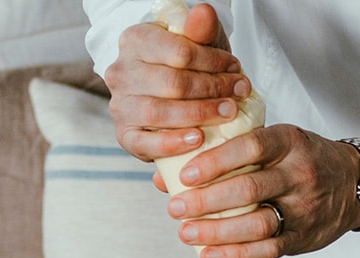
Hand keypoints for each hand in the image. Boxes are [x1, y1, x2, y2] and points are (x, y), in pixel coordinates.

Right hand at [104, 3, 250, 161]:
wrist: (174, 99)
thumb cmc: (188, 68)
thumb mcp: (198, 45)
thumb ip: (201, 30)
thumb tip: (204, 12)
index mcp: (135, 41)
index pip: (179, 52)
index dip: (213, 61)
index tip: (237, 69)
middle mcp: (122, 72)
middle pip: (172, 83)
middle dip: (212, 89)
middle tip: (238, 94)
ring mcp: (120, 106)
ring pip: (160, 112)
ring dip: (200, 114)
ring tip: (227, 113)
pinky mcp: (125, 136)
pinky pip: (147, 143)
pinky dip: (174, 143)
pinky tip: (198, 139)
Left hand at [166, 125, 359, 257]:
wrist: (354, 184)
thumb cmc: (302, 160)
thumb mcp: (275, 143)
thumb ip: (226, 154)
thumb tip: (167, 175)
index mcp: (289, 141)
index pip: (249, 147)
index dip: (215, 162)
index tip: (185, 175)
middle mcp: (299, 174)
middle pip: (249, 189)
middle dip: (207, 201)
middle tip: (176, 209)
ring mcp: (303, 208)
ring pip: (258, 224)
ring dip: (218, 232)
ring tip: (187, 234)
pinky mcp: (303, 237)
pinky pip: (268, 250)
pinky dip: (236, 256)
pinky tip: (210, 256)